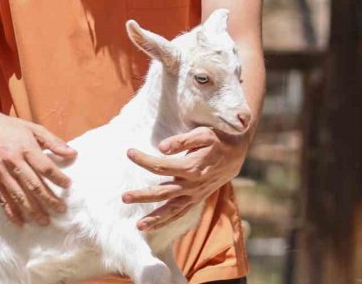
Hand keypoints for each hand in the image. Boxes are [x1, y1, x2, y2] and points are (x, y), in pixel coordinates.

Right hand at [0, 104, 76, 226]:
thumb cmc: (10, 127)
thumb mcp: (33, 128)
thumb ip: (54, 141)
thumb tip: (73, 153)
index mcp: (25, 147)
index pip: (45, 167)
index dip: (58, 177)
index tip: (68, 185)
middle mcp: (12, 161)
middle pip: (33, 185)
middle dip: (48, 199)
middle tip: (61, 210)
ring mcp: (0, 172)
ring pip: (18, 195)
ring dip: (32, 210)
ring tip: (44, 221)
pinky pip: (2, 199)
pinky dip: (11, 212)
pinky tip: (21, 222)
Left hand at [121, 126, 248, 230]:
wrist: (237, 153)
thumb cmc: (217, 140)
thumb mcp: (202, 134)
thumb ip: (181, 141)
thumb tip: (160, 148)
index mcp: (192, 167)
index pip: (162, 166)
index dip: (144, 159)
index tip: (129, 152)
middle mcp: (193, 185)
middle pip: (163, 192)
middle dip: (143, 196)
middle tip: (124, 197)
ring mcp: (195, 194)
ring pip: (172, 210)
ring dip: (155, 219)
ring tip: (138, 226)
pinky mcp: (197, 199)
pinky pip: (181, 214)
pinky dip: (167, 222)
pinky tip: (152, 227)